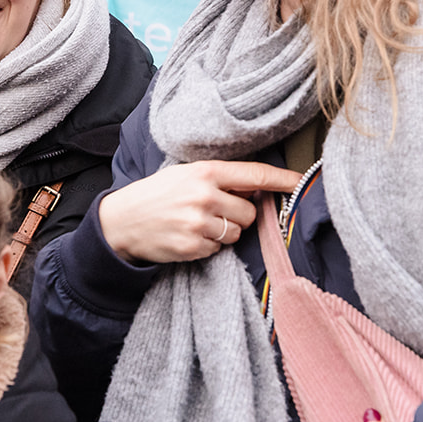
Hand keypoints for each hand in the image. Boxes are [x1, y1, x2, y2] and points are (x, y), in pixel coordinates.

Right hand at [98, 160, 301, 263]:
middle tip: (215, 212)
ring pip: (236, 234)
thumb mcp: (185, 174)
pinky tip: (189, 237)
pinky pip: (218, 250)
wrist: (121, 221)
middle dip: (240, 216)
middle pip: (250, 213)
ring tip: (198, 224)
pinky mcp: (192, 247)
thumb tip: (258, 189)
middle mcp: (204, 195)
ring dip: (225, 232)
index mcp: (204, 171)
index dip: (282, 179)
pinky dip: (208, 246)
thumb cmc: (157, 194)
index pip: (254, 175)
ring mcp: (198, 223)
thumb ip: (219, 178)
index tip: (301, 181)